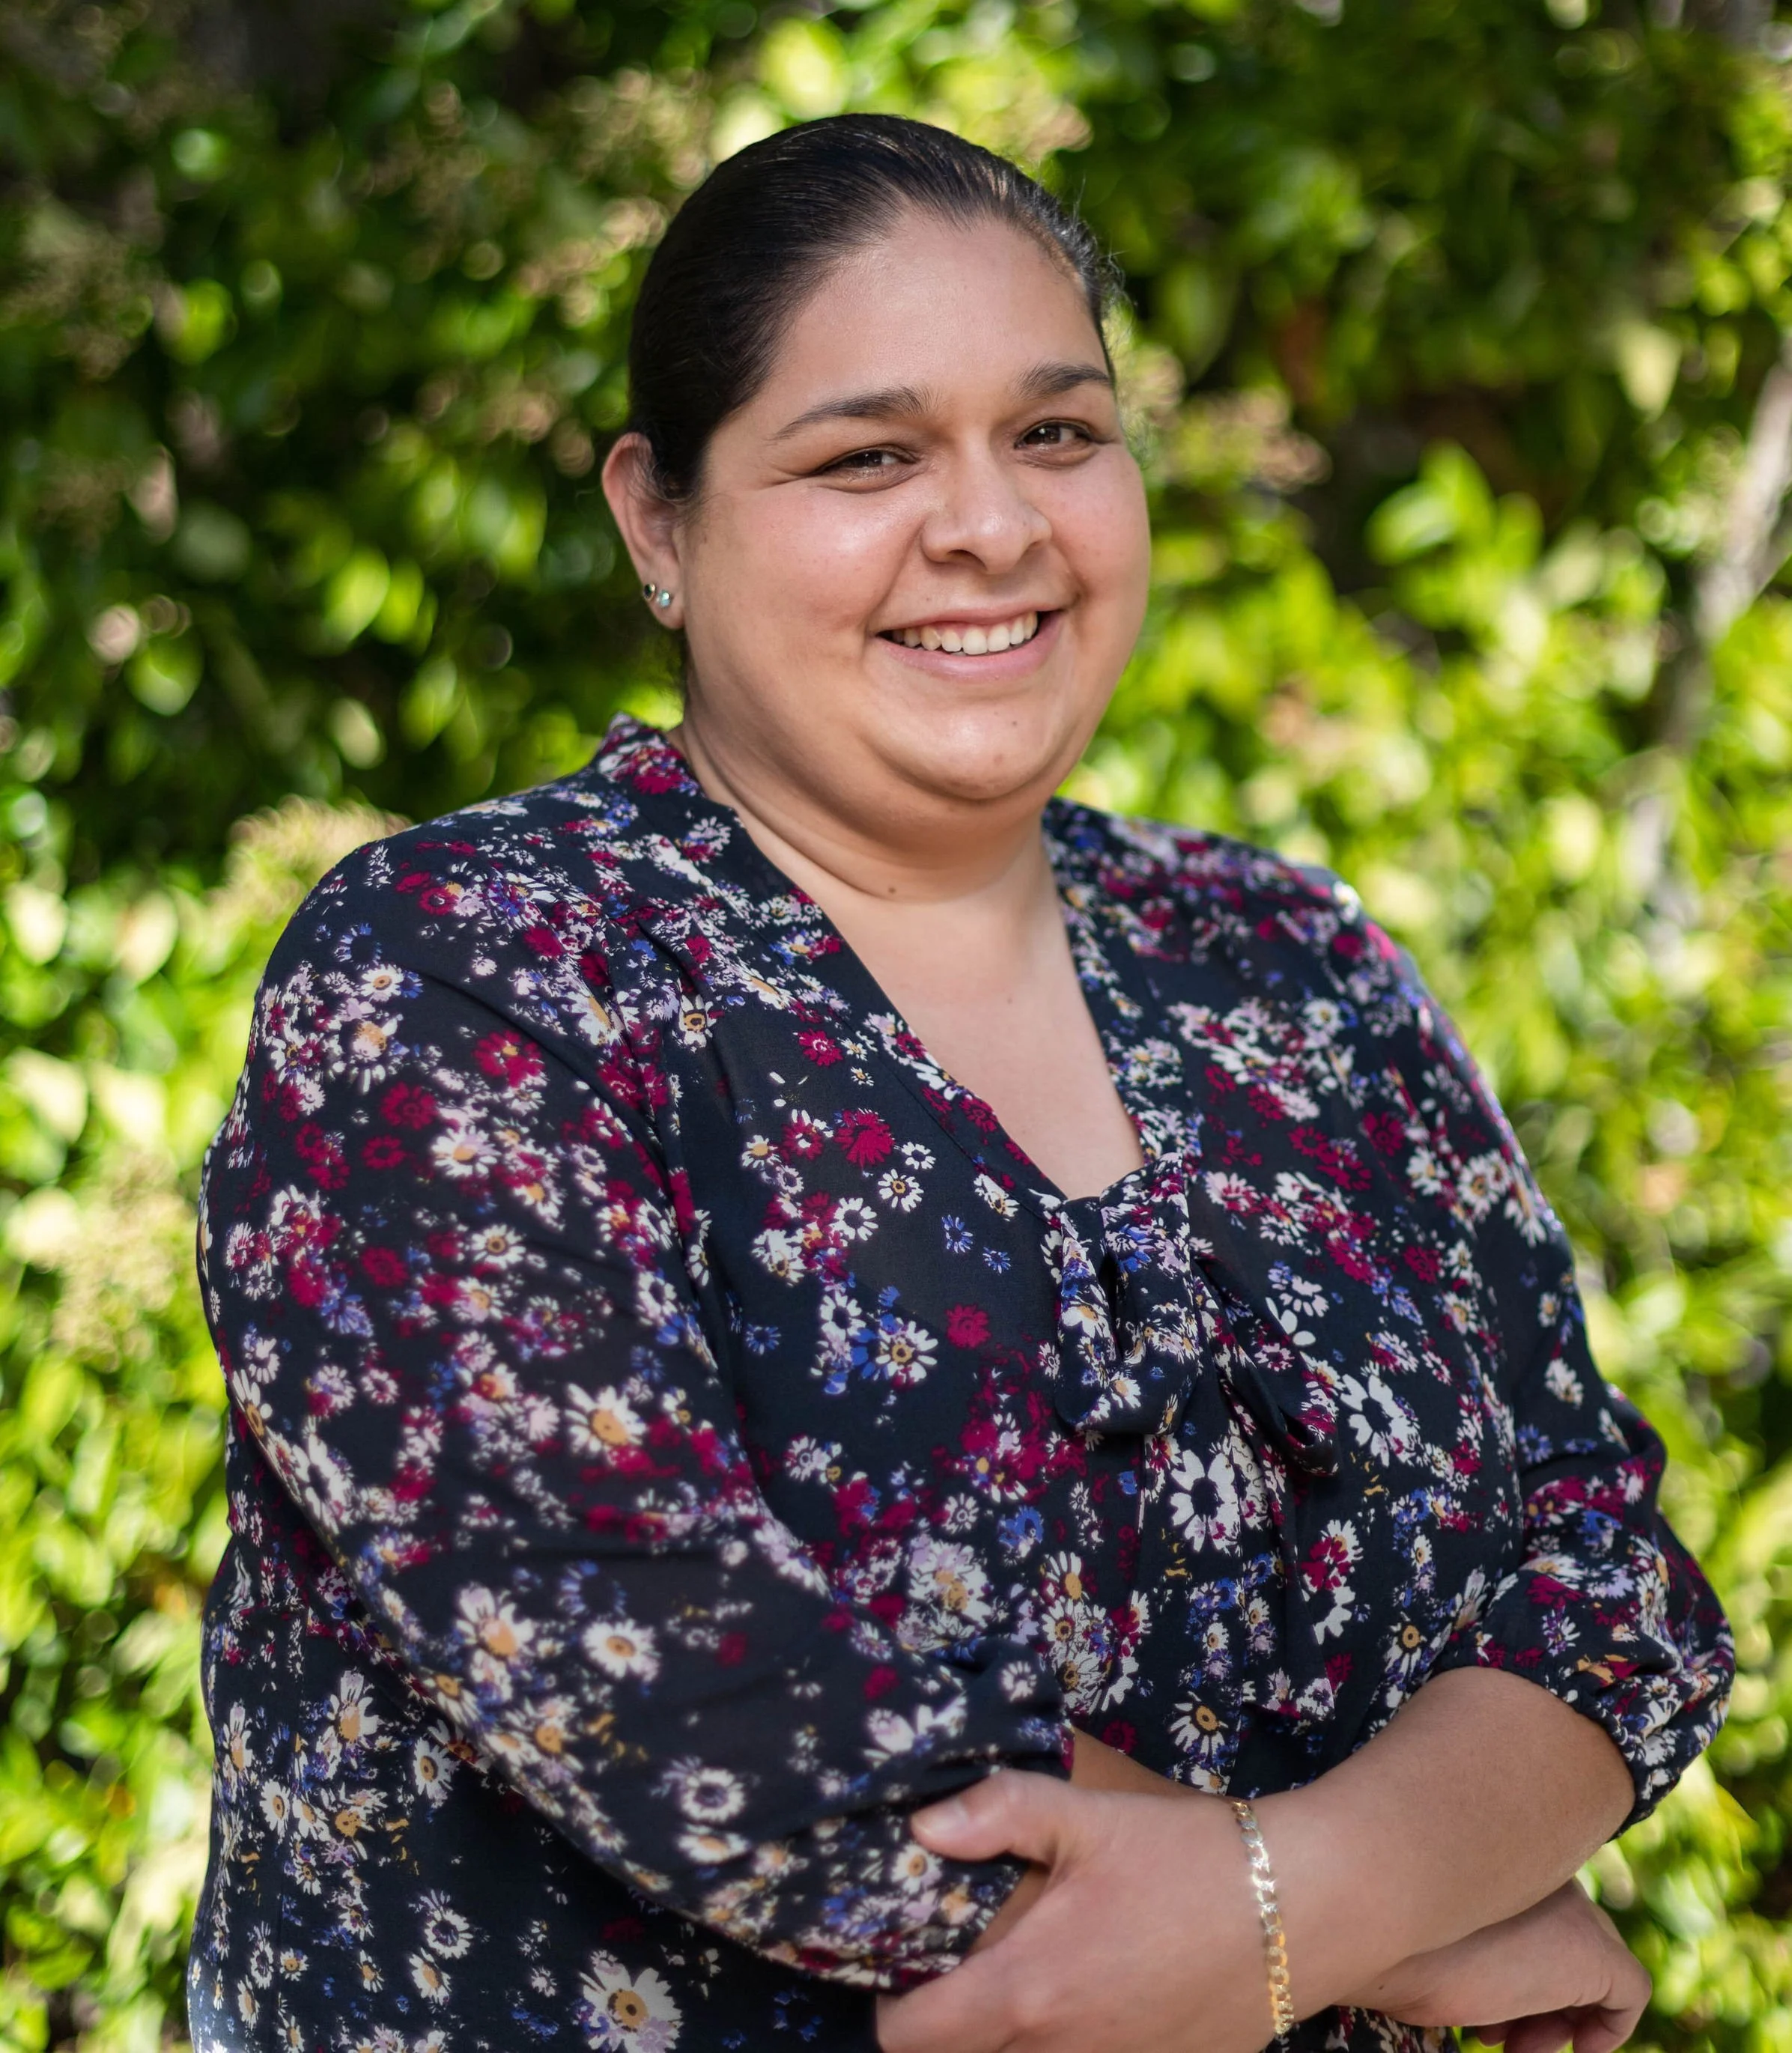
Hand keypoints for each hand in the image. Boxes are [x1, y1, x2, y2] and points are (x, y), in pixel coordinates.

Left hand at [876, 1770, 1270, 2052]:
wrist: (1301, 1910)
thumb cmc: (1187, 1858)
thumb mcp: (1088, 1816)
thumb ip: (998, 1812)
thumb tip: (920, 1827)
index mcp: (1029, 1988)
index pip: (913, 2036)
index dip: (889, 2008)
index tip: (895, 1966)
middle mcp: (1059, 2049)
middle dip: (944, 2025)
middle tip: (951, 1966)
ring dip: (1005, 2036)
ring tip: (1016, 1977)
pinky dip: (1063, 2041)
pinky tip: (1083, 1994)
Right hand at [1349, 1883, 1648, 2052]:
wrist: (1383, 1921)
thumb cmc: (1389, 1932)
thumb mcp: (1425, 1932)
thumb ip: (1460, 1935)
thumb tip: (1478, 1982)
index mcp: (1504, 1859)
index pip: (1532, 1916)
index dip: (1514, 1970)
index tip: (1485, 2010)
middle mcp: (1542, 1876)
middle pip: (1563, 1943)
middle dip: (1537, 2000)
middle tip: (1503, 2039)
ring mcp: (1570, 1912)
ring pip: (1591, 1970)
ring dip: (1556, 2021)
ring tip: (1512, 2047)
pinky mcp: (1594, 1953)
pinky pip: (1627, 1992)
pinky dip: (1610, 2030)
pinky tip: (1577, 2050)